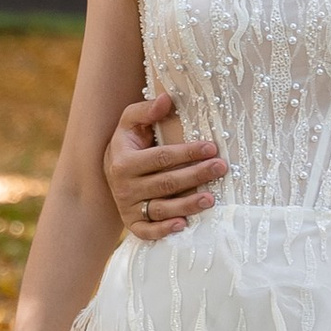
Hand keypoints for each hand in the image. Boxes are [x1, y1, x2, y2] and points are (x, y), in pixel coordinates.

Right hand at [103, 88, 226, 240]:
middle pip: (166, 183)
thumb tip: (166, 99)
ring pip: (161, 208)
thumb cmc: (128, 143)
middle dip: (196, 175)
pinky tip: (184, 224)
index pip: (161, 157)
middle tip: (221, 167)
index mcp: (124, 161)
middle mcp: (124, 187)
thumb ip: (146, 110)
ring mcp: (127, 207)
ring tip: (211, 198)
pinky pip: (147, 231)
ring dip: (187, 205)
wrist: (109, 171)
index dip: (187, 152)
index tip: (212, 146)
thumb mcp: (130, 123)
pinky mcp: (132, 223)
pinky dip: (164, 230)